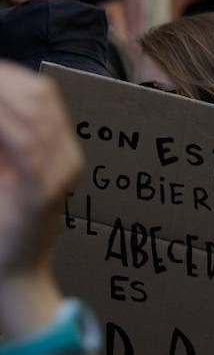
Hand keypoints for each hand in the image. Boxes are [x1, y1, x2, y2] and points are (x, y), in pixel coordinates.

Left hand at [0, 63, 82, 279]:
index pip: (45, 96)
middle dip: (8, 82)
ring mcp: (58, 176)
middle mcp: (66, 159)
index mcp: (60, 151)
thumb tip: (1, 114)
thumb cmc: (4, 228)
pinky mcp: (41, 194)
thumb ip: (6, 147)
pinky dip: (7, 129)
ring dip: (5, 102)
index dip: (15, 76)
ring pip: (37, 120)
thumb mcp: (7, 176)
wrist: (14, 278)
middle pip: (43, 100)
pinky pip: (28, 150)